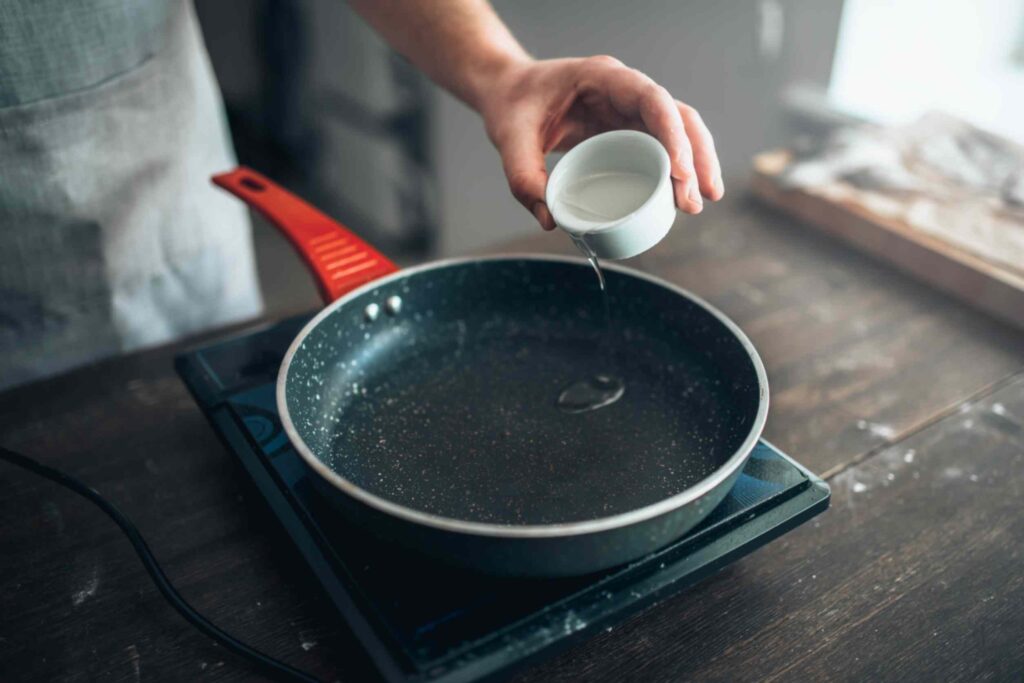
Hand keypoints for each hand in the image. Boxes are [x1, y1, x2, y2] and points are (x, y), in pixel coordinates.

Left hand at [477, 56, 723, 230]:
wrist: (508, 92)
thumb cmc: (512, 105)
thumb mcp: (509, 138)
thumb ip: (523, 177)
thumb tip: (551, 220)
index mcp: (601, 78)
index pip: (651, 99)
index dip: (672, 134)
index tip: (679, 171)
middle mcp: (624, 90)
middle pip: (677, 116)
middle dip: (694, 157)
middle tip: (694, 201)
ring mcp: (629, 109)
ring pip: (679, 130)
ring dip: (695, 165)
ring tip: (701, 202)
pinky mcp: (627, 128)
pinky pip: (662, 145)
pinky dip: (677, 169)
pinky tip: (685, 196)